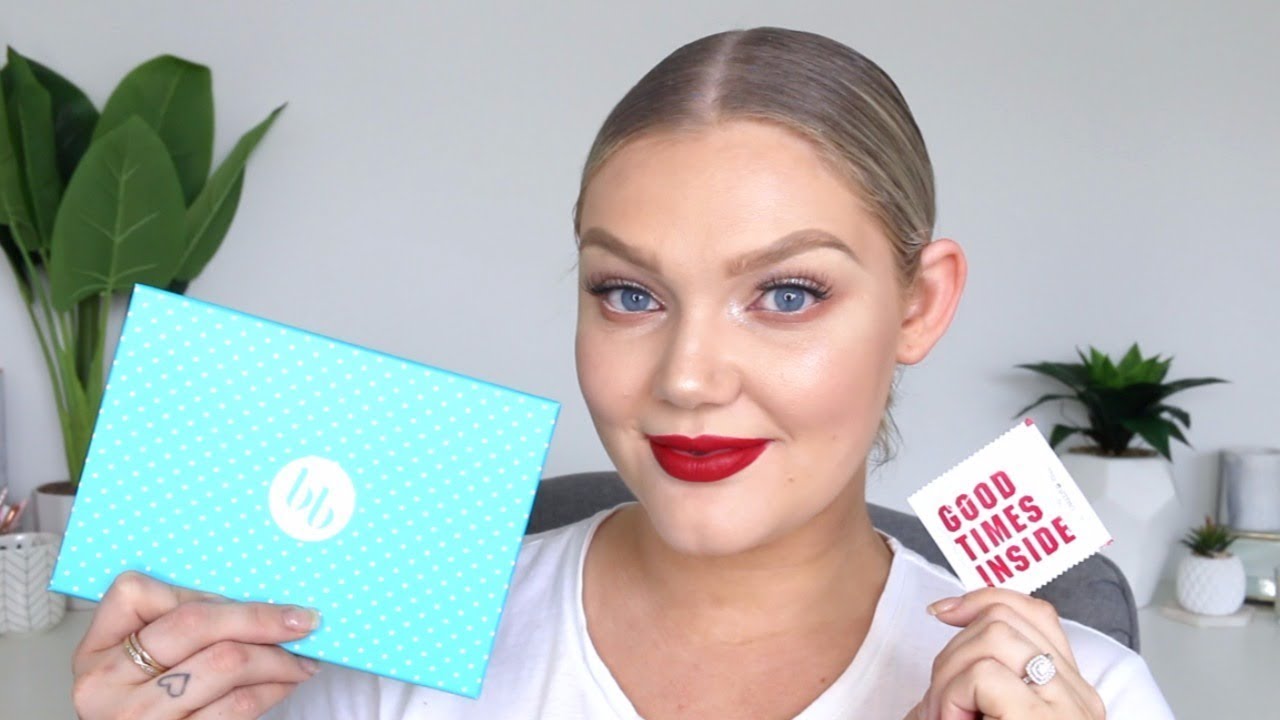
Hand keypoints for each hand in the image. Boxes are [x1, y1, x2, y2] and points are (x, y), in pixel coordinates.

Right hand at [72, 571, 321, 718]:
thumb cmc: (147, 705)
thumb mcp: (137, 665)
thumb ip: (175, 627)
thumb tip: (258, 600)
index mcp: (94, 653)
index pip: (137, 592)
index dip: (197, 590)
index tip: (243, 596)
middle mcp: (106, 686)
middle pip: (196, 624)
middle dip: (260, 618)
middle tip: (305, 620)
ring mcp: (139, 719)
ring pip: (226, 663)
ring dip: (278, 658)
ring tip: (302, 658)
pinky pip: (237, 706)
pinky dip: (273, 688)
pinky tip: (286, 682)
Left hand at [905, 588, 1105, 719]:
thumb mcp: (987, 708)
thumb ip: (977, 677)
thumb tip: (943, 613)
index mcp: (1071, 693)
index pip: (1037, 613)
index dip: (983, 598)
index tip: (941, 611)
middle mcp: (1079, 697)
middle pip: (1004, 619)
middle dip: (952, 652)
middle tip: (937, 705)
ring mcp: (1067, 708)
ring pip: (992, 636)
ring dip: (948, 677)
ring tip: (945, 717)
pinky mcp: (1040, 719)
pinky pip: (982, 674)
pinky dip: (951, 696)